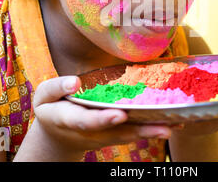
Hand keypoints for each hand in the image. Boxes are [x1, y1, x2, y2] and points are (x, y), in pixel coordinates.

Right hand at [30, 76, 171, 160]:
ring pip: (129, 135)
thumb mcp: (44, 97)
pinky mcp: (114, 133)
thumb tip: (74, 82)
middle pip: (117, 133)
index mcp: (71, 120)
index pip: (87, 121)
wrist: (58, 134)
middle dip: (140, 131)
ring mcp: (105, 135)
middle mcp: (92, 131)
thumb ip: (56, 88)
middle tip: (164, 128)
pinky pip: (132, 131)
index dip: (103, 119)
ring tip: (173, 125)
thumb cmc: (52, 109)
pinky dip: (150, 128)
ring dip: (151, 132)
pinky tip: (170, 121)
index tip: (119, 115)